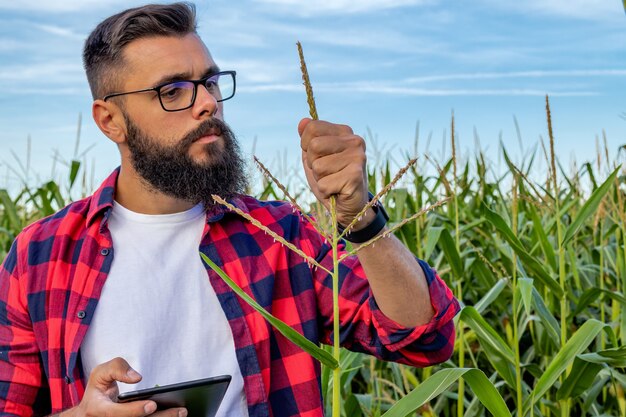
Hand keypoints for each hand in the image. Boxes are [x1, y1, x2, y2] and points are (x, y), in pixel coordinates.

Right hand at [63, 357, 185, 416]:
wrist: (91, 411)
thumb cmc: (98, 390)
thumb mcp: (100, 373)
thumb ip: (116, 368)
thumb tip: (136, 377)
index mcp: (98, 410)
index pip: (118, 414)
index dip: (135, 410)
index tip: (152, 404)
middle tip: (180, 410)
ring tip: (182, 412)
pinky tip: (175, 415)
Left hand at [298, 118, 370, 226]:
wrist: (349, 206)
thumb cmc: (331, 179)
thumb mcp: (315, 157)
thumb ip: (308, 139)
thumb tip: (302, 122)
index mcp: (344, 132)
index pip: (312, 127)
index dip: (306, 145)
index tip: (318, 157)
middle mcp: (354, 141)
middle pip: (314, 146)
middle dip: (313, 164)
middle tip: (327, 173)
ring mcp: (357, 158)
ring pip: (318, 166)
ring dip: (320, 179)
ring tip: (333, 182)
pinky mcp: (356, 176)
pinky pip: (324, 184)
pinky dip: (326, 191)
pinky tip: (337, 191)